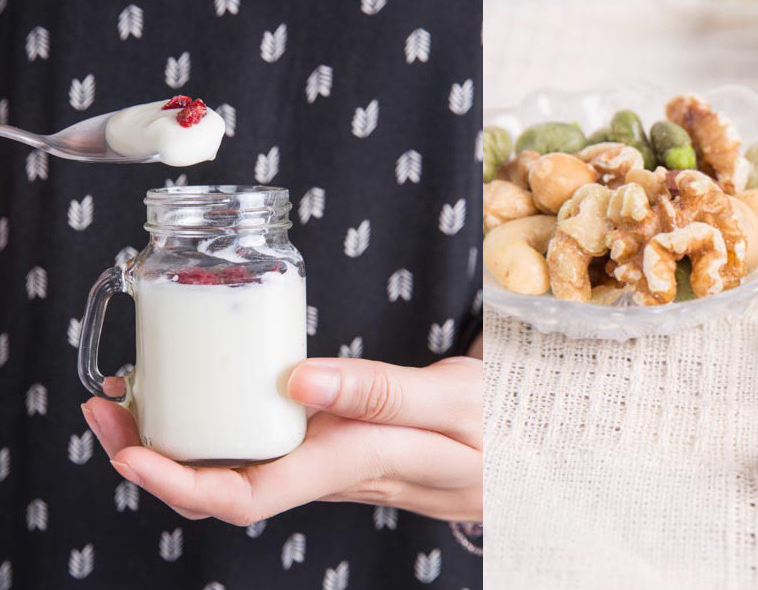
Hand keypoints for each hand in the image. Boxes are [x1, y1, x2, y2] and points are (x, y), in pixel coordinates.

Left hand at [81, 356, 481, 524]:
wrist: (533, 452)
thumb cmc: (504, 427)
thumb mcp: (455, 402)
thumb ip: (381, 392)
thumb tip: (294, 381)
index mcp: (361, 464)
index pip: (255, 494)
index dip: (182, 480)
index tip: (130, 446)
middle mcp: (337, 475)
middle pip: (230, 487)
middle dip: (157, 456)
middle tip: (106, 401)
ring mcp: (337, 465)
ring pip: (244, 469)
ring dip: (180, 439)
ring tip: (134, 392)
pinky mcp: (343, 447)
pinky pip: (271, 448)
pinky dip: (223, 423)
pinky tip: (207, 389)